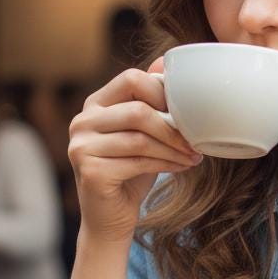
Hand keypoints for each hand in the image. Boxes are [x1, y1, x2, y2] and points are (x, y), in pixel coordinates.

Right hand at [69, 58, 202, 244]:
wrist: (111, 219)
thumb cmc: (131, 172)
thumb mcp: (143, 132)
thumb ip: (150, 100)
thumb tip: (167, 59)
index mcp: (94, 105)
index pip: (130, 79)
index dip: (162, 90)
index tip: (185, 110)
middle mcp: (82, 122)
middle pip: (137, 110)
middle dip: (173, 126)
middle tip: (196, 140)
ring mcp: (81, 147)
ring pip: (140, 138)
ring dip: (174, 148)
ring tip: (193, 155)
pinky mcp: (90, 171)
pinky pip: (138, 161)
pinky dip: (166, 163)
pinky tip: (181, 167)